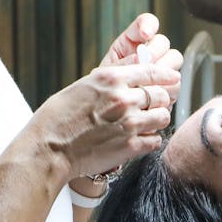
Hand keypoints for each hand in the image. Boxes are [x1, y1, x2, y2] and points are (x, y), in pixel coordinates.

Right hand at [31, 57, 180, 180]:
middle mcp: (123, 98)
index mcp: (111, 79)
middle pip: (162, 94)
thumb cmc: (59, 117)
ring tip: (147, 122)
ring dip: (157, 119)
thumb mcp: (83, 86)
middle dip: (161, 99)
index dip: (166, 75)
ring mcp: (129, 123)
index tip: (173, 79)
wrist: (48, 150)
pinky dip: (151, 140)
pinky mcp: (130, 146)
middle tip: (156, 104)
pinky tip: (140, 139)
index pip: (151, 71)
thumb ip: (110, 79)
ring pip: (163, 116)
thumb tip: (133, 71)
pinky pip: (156, 140)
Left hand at [101, 12, 183, 100]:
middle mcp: (150, 52)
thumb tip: (139, 59)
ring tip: (145, 85)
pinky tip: (151, 97)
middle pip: (163, 42)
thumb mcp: (106, 74)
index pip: (147, 23)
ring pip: (174, 62)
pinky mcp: (169, 86)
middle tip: (145, 63)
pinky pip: (175, 84)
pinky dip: (164, 90)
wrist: (109, 112)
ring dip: (161, 73)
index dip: (148, 25)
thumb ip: (121, 64)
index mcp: (132, 42)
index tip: (145, 34)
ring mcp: (162, 69)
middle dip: (155, 52)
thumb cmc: (105, 91)